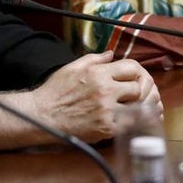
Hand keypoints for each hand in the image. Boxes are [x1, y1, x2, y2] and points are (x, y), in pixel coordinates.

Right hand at [30, 52, 160, 142]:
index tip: (133, 78)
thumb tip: (111, 54)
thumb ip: (94, 59)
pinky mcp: (106, 128)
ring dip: (138, 107)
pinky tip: (129, 121)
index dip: (136, 72)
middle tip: (134, 95)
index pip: (132, 68)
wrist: (43, 115)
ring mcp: (107, 110)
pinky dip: (132, 122)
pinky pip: (130, 124)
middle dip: (137, 90)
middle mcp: (105, 90)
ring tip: (135, 107)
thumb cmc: (56, 91)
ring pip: (139, 107)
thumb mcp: (72, 67)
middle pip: (138, 87)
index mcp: (98, 73)